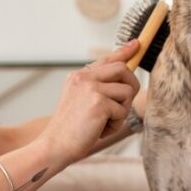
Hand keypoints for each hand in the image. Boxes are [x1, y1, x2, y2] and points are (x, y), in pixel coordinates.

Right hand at [37, 40, 140, 166]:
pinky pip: (122, 111)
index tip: (136, 44)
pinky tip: (99, 130)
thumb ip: (98, 88)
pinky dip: (115, 125)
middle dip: (130, 87)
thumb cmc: (70, 129)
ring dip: (121, 111)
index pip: (107, 59)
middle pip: (123, 69)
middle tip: (121, 106)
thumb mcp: (81, 101)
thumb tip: (125, 82)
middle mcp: (84, 77)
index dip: (124, 52)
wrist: (54, 146)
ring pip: (127, 92)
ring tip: (104, 122)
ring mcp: (91, 88)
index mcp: (79, 76)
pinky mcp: (98, 103)